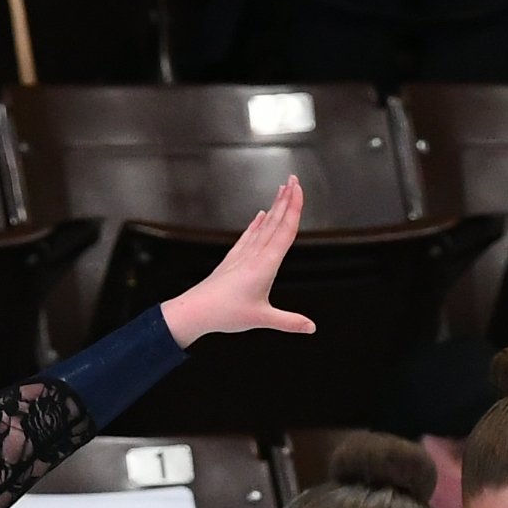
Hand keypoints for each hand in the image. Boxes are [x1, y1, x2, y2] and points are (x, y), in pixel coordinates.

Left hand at [161, 177, 315, 343]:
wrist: (196, 311)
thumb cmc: (226, 314)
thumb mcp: (262, 319)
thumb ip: (289, 322)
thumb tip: (311, 328)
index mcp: (265, 264)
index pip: (285, 230)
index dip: (294, 208)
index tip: (298, 189)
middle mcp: (255, 255)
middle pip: (275, 221)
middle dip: (286, 199)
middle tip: (294, 179)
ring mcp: (243, 255)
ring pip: (263, 226)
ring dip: (274, 207)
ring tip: (282, 191)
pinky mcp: (233, 259)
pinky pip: (248, 236)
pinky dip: (256, 224)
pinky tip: (260, 215)